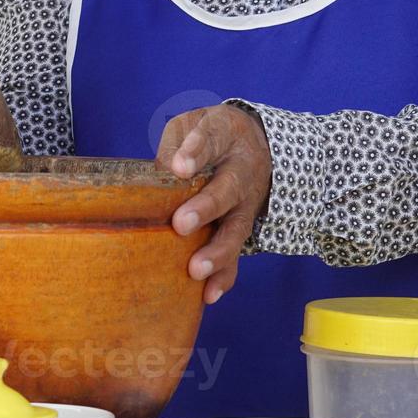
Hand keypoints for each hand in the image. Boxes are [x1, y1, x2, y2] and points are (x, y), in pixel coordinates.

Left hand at [156, 104, 272, 303]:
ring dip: (217, 251)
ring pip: (236, 228)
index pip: (211, 139)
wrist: (254, 144)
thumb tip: (163, 175)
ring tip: (196, 269)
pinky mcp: (242, 227)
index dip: (196, 152)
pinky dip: (225, 275)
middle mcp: (242, 171)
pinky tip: (209, 293)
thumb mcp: (192, 124)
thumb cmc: (210, 135)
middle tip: (181, 224)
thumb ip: (175, 145)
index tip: (180, 167)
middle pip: (228, 190)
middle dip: (206, 208)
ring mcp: (246, 202)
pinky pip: (237, 253)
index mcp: (227, 136)